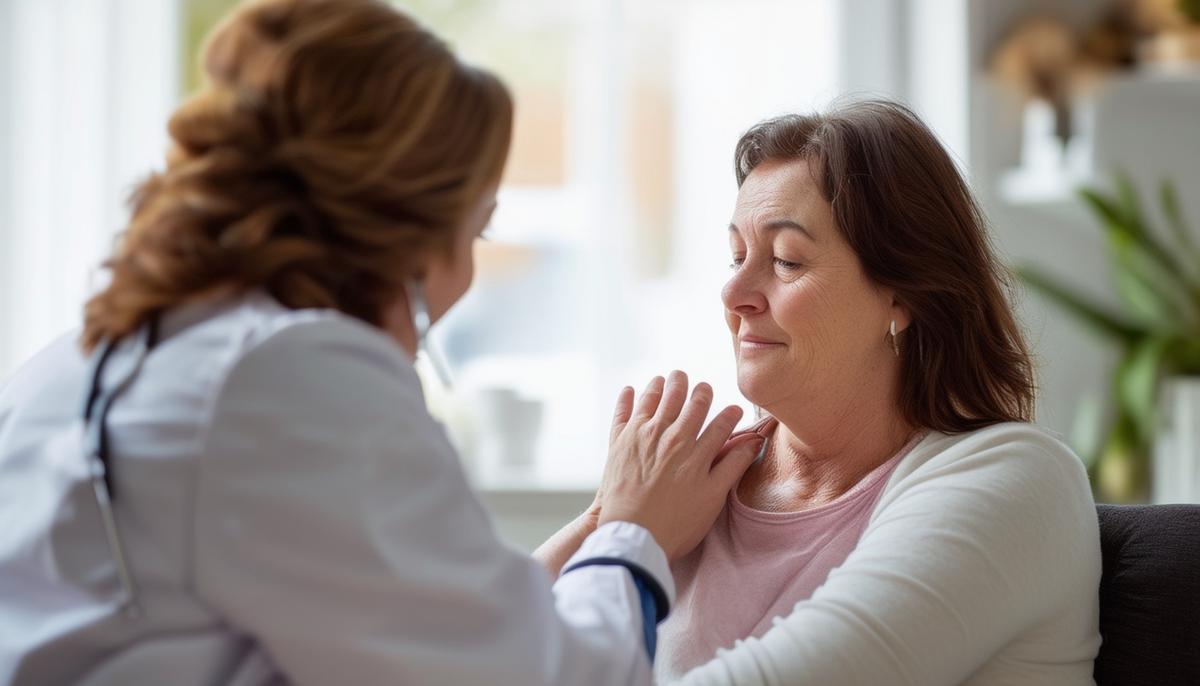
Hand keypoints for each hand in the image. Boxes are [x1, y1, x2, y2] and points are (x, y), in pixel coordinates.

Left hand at [597, 371, 764, 560]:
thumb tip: (753, 441)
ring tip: (669, 377)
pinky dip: (628, 398)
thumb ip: (733, 466)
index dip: (730, 414)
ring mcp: (642, 436)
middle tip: (702, 385)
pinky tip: (631, 390)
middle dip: (699, 391)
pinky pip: (623, 412)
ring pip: (657, 399)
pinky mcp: (619, 443)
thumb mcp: (713, 498)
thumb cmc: (676, 524)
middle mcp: (670, 436)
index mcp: (696, 451)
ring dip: (666, 386)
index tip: (734, 409)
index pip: (719, 422)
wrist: (632, 536)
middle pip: (689, 403)